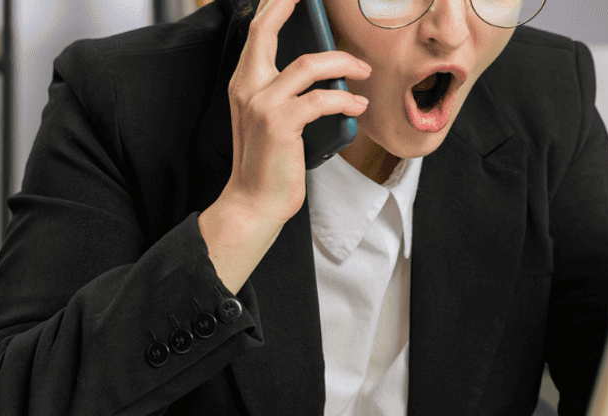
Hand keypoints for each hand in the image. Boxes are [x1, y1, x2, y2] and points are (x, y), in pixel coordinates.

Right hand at [199, 0, 371, 291]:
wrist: (254, 203)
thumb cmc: (269, 164)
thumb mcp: (272, 121)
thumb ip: (287, 93)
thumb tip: (326, 73)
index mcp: (243, 83)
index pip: (256, 33)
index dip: (273, 7)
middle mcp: (247, 87)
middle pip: (267, 31)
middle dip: (289, 6)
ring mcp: (262, 104)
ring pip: (309, 65)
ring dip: (343, 64)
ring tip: (364, 72)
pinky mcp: (280, 123)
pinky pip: (321, 99)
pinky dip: (345, 100)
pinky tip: (357, 105)